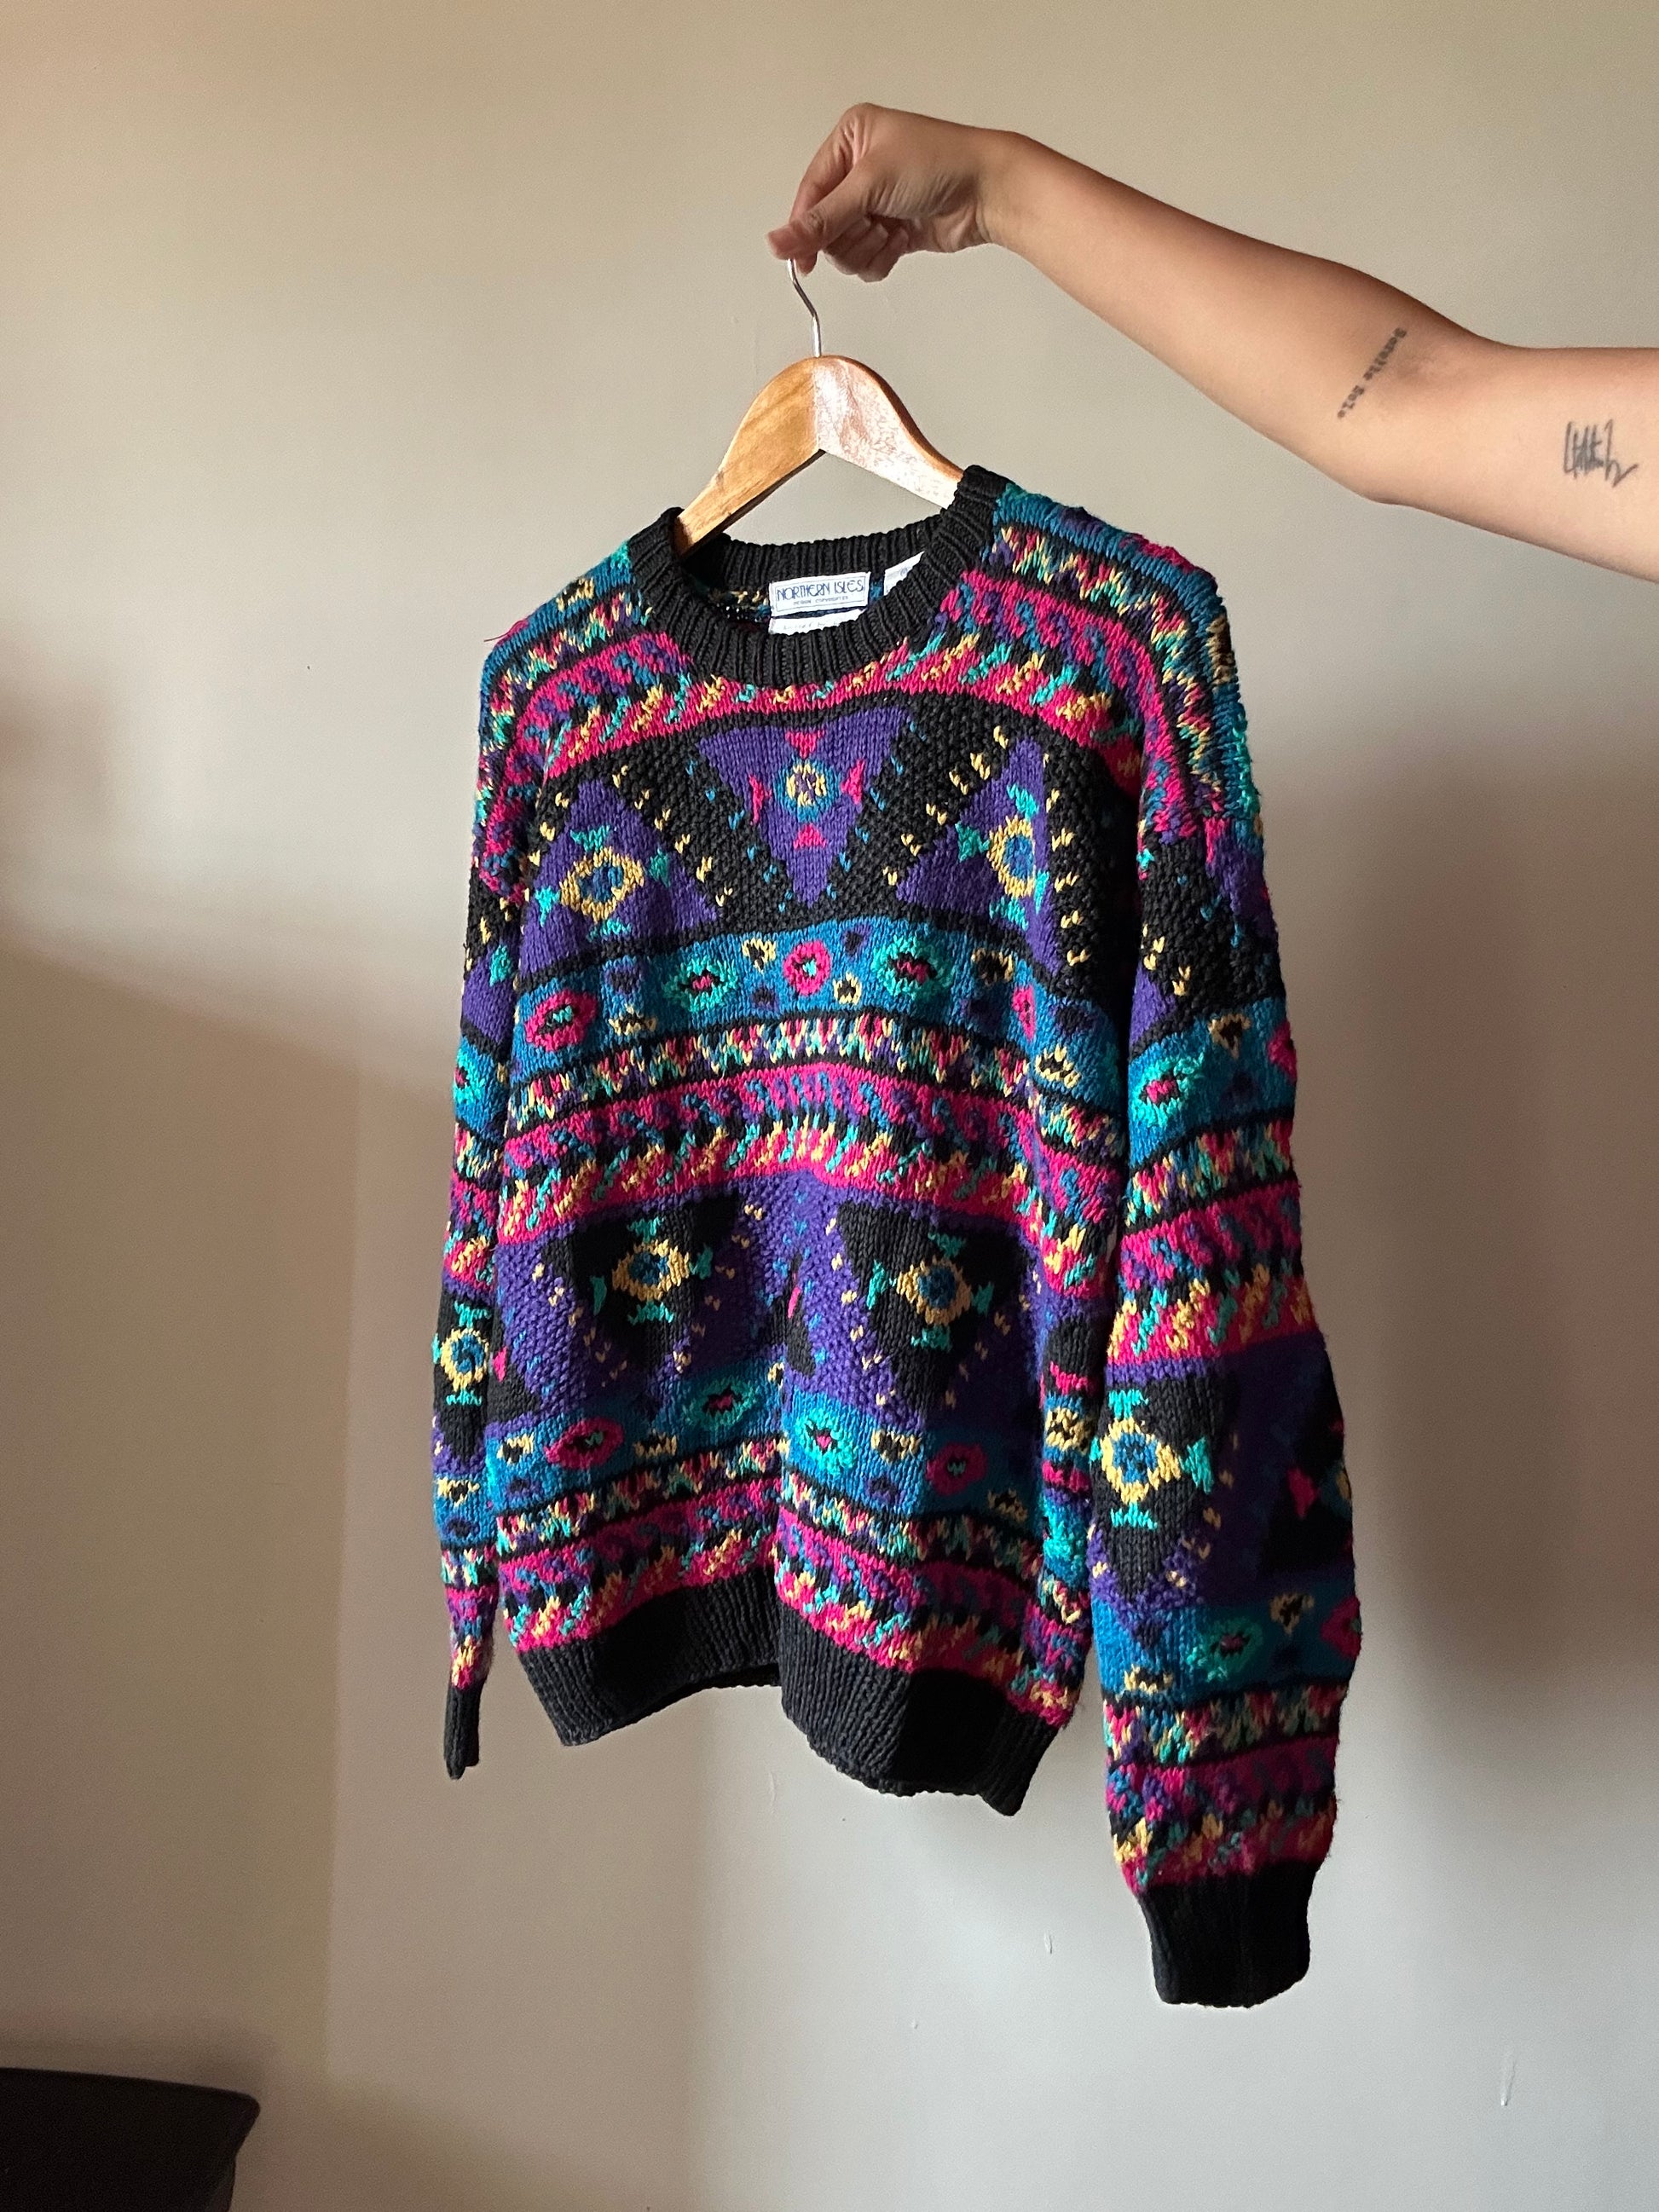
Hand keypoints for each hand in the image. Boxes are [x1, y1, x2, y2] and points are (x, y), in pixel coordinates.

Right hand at [767, 105, 1012, 281]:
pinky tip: (901, 242)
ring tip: (890, 232)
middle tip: (871, 226)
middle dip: (847, 235)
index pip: (810, 192)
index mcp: (849, 139)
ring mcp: (877, 203)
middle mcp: (860, 170)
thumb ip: (821, 220)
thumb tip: (777, 242)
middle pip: (825, 225)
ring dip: (866, 248)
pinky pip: (867, 259)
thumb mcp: (869, 185)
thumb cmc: (937, 165)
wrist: (987, 191)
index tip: (802, 260)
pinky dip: (881, 258)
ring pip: (845, 247)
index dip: (804, 229)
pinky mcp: (893, 231)